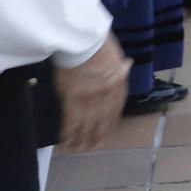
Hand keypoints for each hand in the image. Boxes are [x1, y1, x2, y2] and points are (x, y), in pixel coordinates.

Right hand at [56, 36, 128, 150]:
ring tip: (76, 149)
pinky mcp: (72, 99)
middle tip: (89, 147)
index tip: (105, 133)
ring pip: (86, 124)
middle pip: (101, 120)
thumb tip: (126, 65)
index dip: (109, 124)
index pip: (115, 110)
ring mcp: (90, 99)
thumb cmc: (100, 46)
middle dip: (95, 135)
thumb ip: (120, 66)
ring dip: (80, 138)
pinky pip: (70, 120)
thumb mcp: (117, 55)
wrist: (85, 42)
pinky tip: (64, 141)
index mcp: (117, 86)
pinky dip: (68, 132)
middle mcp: (106, 96)